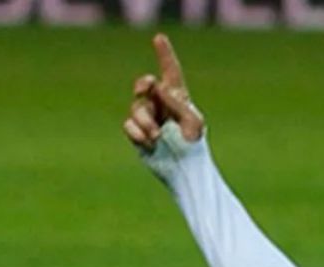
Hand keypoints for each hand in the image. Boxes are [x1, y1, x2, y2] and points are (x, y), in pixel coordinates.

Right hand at [123, 34, 204, 149]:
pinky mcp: (138, 134)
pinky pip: (129, 125)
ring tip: (157, 136)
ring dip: (145, 121)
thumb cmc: (194, 146)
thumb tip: (158, 86)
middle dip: (143, 84)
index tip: (159, 38)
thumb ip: (177, 102)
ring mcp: (149, 119)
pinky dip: (137, 132)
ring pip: (137, 108)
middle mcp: (162, 105)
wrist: (185, 171)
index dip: (164, 54)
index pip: (171, 72)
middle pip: (145, 85)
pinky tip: (149, 142)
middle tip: (145, 87)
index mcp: (179, 98)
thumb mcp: (192, 122)